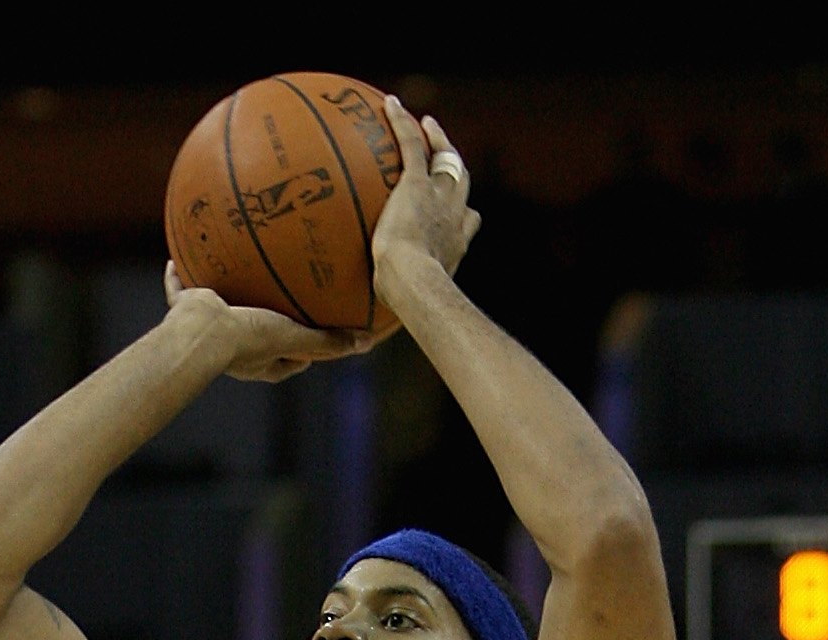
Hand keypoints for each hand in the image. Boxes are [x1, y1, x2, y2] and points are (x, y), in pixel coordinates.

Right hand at [162, 266, 370, 384]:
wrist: (201, 333)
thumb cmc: (249, 338)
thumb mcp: (295, 337)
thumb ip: (329, 341)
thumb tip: (367, 342)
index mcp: (261, 362)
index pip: (292, 359)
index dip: (307, 350)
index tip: (319, 334)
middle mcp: (235, 350)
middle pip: (256, 334)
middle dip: (265, 319)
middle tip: (278, 301)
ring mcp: (208, 330)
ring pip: (219, 310)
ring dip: (225, 294)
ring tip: (232, 269)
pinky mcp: (185, 313)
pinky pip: (181, 291)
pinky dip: (178, 278)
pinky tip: (177, 257)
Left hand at [372, 99, 480, 316]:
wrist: (416, 286)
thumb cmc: (411, 308)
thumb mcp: (401, 313)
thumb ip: (385, 321)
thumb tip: (361, 348)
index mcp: (455, 246)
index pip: (466, 225)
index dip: (465, 216)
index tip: (464, 212)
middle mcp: (455, 217)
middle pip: (462, 185)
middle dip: (457, 169)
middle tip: (447, 156)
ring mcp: (439, 198)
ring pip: (446, 159)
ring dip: (437, 139)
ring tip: (425, 124)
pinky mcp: (418, 184)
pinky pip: (411, 144)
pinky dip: (402, 123)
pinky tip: (389, 103)